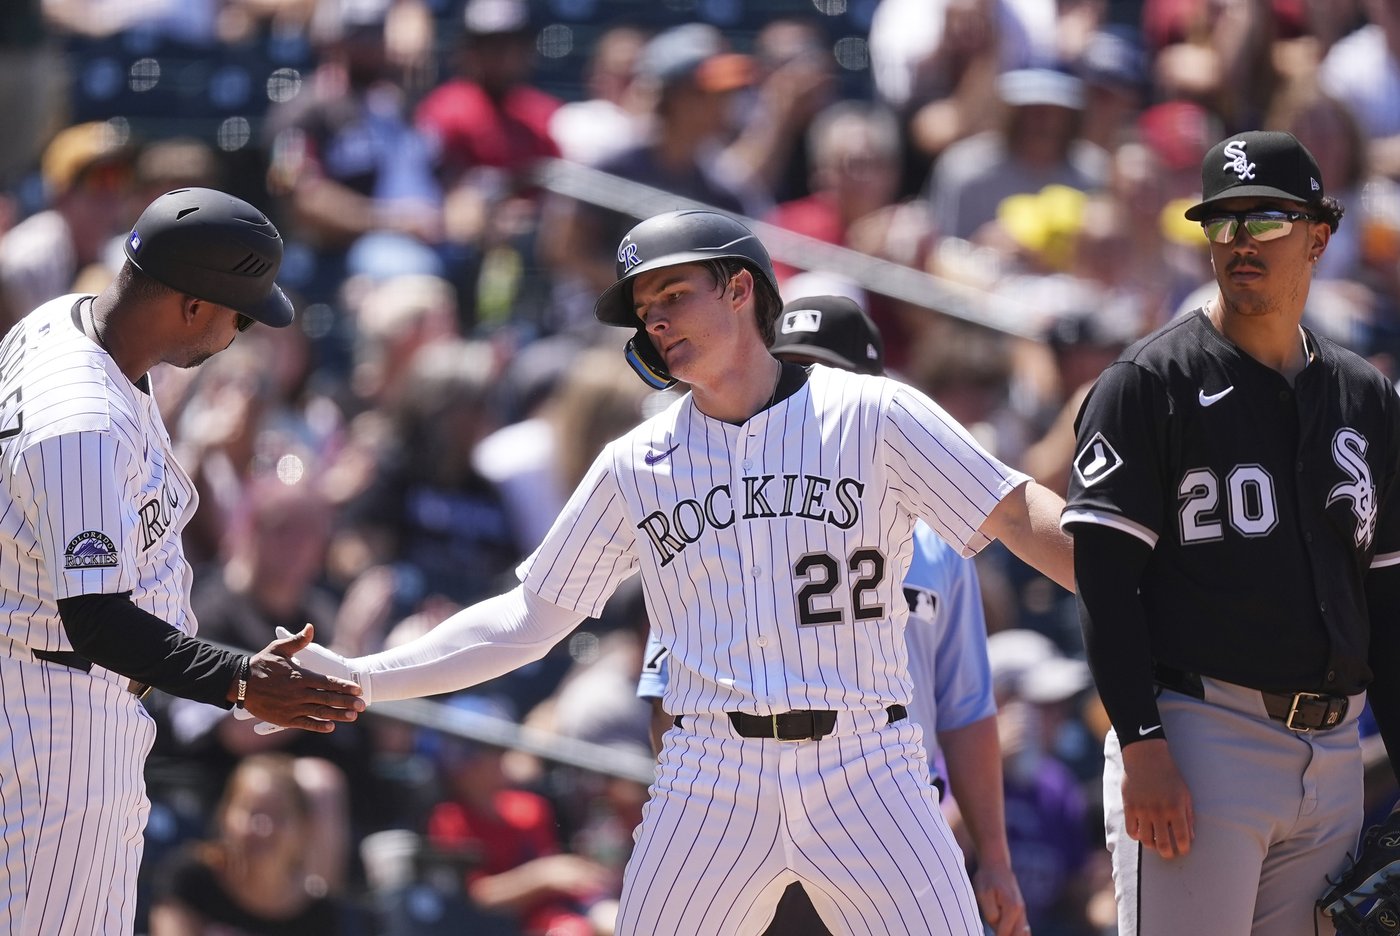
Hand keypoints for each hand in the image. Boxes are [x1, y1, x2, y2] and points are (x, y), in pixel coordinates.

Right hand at [235, 624, 363, 733]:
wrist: (239, 683)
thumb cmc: (261, 663)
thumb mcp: (279, 649)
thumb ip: (298, 640)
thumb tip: (311, 627)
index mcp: (300, 676)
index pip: (327, 682)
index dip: (344, 686)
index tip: (358, 689)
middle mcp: (298, 693)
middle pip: (327, 699)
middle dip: (347, 702)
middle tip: (363, 705)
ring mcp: (291, 707)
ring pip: (319, 712)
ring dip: (337, 714)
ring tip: (353, 716)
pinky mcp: (284, 719)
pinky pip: (305, 723)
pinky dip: (318, 725)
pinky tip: (330, 726)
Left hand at [974, 863, 1027, 935]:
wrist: (996, 863)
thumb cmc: (987, 878)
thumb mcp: (983, 895)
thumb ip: (991, 914)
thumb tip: (997, 928)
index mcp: (1012, 908)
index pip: (1005, 934)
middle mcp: (1021, 911)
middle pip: (1018, 935)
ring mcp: (1022, 910)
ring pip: (1023, 932)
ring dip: (1014, 935)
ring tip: (1003, 933)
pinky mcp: (1020, 910)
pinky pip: (1023, 927)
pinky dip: (1018, 933)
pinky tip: (1011, 933)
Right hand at [1120, 738, 1193, 858]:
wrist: (1146, 758)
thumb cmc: (1169, 775)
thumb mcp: (1184, 794)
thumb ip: (1188, 816)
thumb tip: (1190, 837)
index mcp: (1176, 808)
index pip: (1182, 839)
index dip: (1183, 849)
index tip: (1182, 850)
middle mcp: (1159, 812)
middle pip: (1163, 845)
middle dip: (1167, 854)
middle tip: (1168, 853)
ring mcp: (1142, 810)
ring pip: (1146, 840)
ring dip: (1152, 845)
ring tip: (1155, 842)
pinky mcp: (1129, 807)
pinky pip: (1131, 831)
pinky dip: (1137, 835)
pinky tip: (1141, 832)